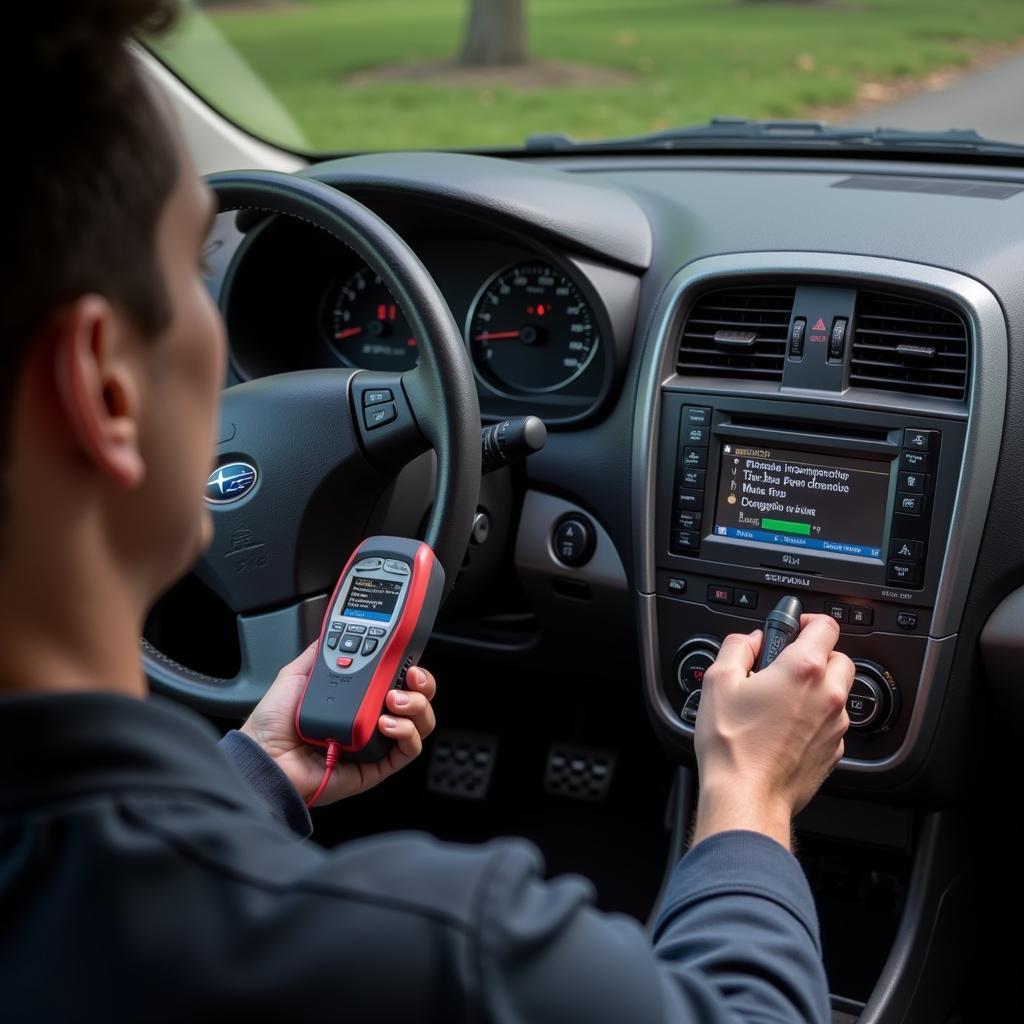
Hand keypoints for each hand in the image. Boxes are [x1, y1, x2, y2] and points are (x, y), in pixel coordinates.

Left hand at [240, 642, 436, 806]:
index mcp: (357, 696)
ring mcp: (376, 742)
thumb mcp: (297, 674)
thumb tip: (336, 630)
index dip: (409, 666)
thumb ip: (320, 652)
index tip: (408, 656)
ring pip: (419, 722)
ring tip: (392, 702)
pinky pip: (408, 751)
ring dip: (415, 707)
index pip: (396, 678)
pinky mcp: (377, 766)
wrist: (265, 756)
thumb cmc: (273, 724)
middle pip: (416, 698)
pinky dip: (408, 734)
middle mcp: (371, 717)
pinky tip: (386, 724)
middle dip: (422, 684)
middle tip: (409, 677)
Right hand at [692, 614, 853, 849]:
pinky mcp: (834, 751)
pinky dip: (816, 718)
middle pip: (840, 657)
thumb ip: (737, 648)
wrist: (746, 796)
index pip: (824, 625)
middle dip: (817, 655)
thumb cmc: (732, 745)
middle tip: (787, 664)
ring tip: (782, 700)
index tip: (795, 626)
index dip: (808, 620)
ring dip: (817, 688)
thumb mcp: (718, 681)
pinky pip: (832, 722)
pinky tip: (786, 727)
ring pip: (839, 692)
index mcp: (803, 669)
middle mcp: (828, 695)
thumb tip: (750, 641)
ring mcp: (835, 725)